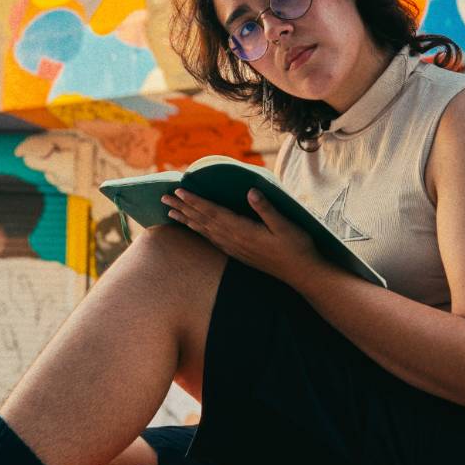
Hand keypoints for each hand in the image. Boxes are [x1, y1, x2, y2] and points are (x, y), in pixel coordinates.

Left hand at [161, 187, 324, 284]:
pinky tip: (193, 227)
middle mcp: (234, 240)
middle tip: (163, 198)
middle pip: (202, 221)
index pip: (213, 212)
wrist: (301, 273)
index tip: (179, 191)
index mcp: (242, 230)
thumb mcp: (285, 225)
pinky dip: (199, 230)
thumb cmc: (296, 247)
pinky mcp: (237, 253)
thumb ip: (266, 209)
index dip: (195, 201)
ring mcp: (234, 248)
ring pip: (204, 231)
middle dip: (183, 208)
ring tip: (170, 212)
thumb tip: (251, 191)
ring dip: (186, 219)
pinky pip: (211, 239)